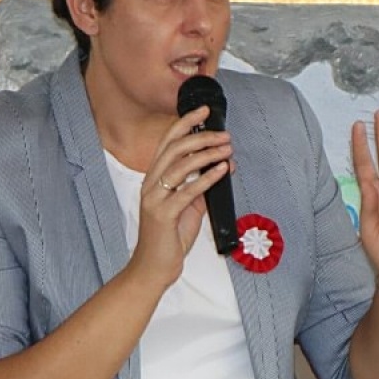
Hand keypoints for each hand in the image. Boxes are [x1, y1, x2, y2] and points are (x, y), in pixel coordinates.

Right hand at [130, 104, 233, 288]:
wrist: (154, 267)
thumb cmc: (169, 238)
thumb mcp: (189, 208)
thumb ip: (202, 188)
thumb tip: (224, 168)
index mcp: (154, 179)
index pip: (168, 142)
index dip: (185, 123)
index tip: (204, 111)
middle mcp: (151, 184)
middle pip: (175, 149)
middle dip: (201, 137)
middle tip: (224, 135)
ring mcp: (155, 198)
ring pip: (181, 166)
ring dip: (208, 154)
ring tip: (227, 150)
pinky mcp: (163, 214)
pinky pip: (188, 191)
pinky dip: (207, 178)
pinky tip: (222, 170)